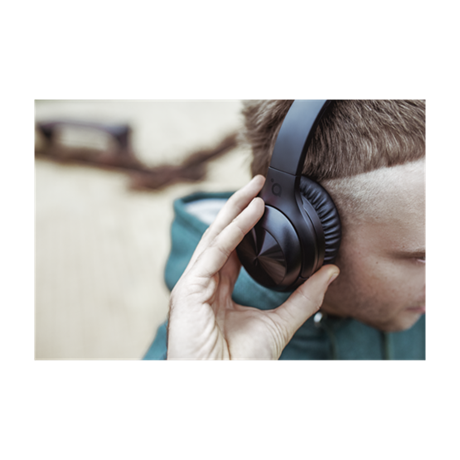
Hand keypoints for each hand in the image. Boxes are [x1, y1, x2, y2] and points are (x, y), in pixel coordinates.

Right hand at [167, 175, 339, 360]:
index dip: (246, 225)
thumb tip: (330, 273)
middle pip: (221, 236)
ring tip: (256, 188)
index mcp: (219, 291)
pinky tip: (252, 212)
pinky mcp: (188, 289)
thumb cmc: (241, 363)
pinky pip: (215, 252)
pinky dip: (233, 230)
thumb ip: (304, 298)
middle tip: (259, 183)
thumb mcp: (280, 324)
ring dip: (236, 209)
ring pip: (215, 237)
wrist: (221, 383)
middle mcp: (203, 284)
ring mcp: (193, 285)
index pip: (232, 250)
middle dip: (239, 207)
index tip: (264, 205)